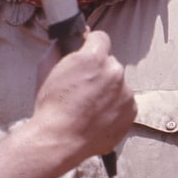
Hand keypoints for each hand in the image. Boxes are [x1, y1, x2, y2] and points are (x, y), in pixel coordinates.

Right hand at [30, 30, 134, 165]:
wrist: (59, 140)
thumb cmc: (50, 104)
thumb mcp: (46, 68)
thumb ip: (59, 48)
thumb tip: (67, 39)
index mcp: (95, 57)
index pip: (101, 37)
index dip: (91, 44)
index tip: (86, 52)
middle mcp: (115, 72)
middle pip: (110, 63)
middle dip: (99, 70)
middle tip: (83, 86)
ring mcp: (126, 93)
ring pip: (118, 84)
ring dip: (107, 90)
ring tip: (89, 106)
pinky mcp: (131, 112)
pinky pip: (124, 102)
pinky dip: (114, 107)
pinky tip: (97, 116)